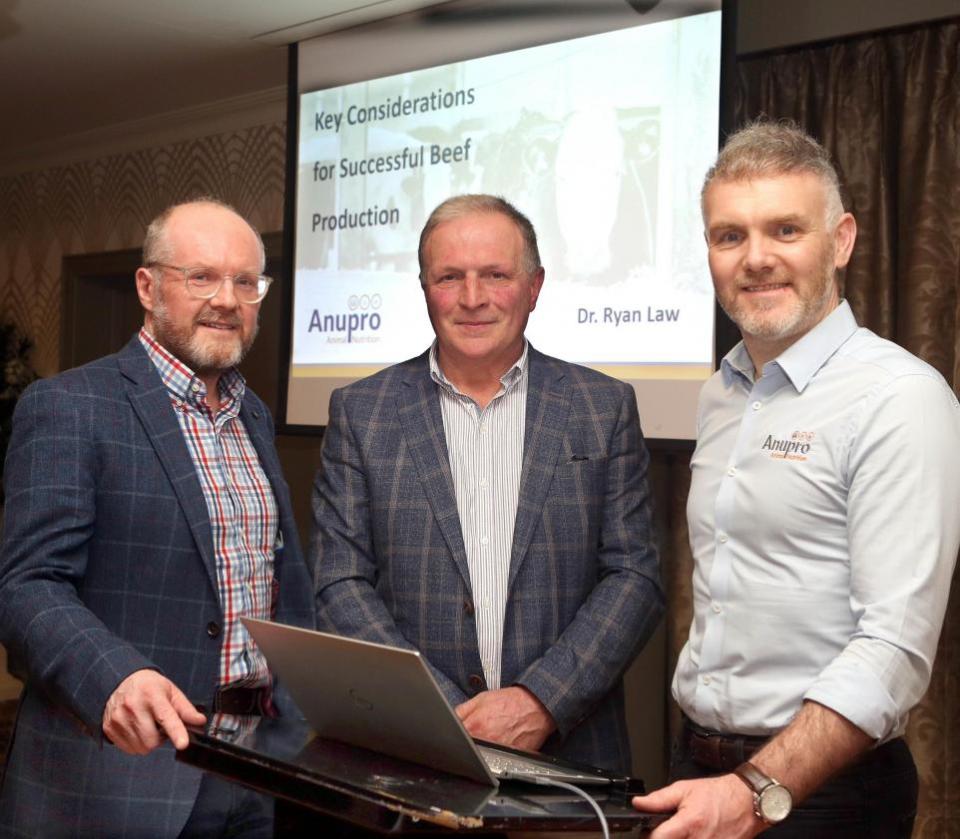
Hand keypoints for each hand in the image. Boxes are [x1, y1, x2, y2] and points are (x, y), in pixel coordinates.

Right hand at [102, 669, 205, 754]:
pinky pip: (128, 748)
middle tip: (160, 725)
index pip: (166, 717)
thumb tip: (200, 721)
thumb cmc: (149, 686)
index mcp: (152, 694)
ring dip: (149, 741)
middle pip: (152, 740)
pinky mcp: (109, 728)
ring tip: (148, 725)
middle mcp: (133, 706)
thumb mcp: (171, 691)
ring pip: (141, 747)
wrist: (121, 680)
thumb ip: (186, 709)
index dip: (176, 731)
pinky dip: (137, 743)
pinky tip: (137, 728)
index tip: (183, 743)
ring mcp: (118, 718)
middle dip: (161, 739)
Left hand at [455, 686, 555, 751]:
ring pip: (480, 759)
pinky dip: (494, 757)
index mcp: (475, 726)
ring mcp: (498, 753)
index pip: (453, 739)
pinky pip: (495, 762)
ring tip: (489, 739)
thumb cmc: (510, 702)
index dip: (451, 738)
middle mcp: (486, 741)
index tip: (452, 737)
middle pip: (466, 751)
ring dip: (480, 753)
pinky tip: (499, 745)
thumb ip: (461, 711)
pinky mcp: (509, 760)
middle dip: (465, 746)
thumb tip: (448, 720)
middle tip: (473, 737)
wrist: (535, 707)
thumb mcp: (481, 699)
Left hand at [632, 774, 761, 838]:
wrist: (746, 802)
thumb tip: (639, 804)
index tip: (647, 833)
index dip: (648, 837)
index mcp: (689, 823)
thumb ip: (659, 799)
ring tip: (681, 833)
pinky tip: (694, 837)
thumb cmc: (718, 795)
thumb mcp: (684, 789)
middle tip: (665, 832)